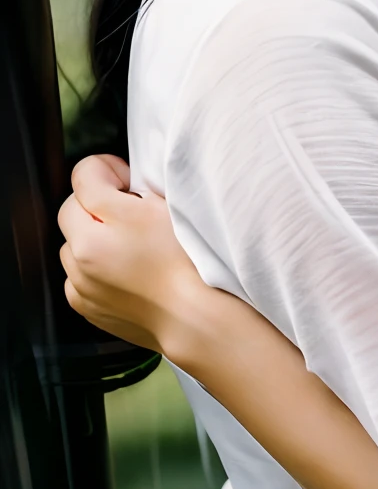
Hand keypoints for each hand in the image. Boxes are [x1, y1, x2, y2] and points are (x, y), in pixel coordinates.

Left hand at [58, 154, 209, 359]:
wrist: (194, 317)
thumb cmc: (188, 264)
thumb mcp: (162, 209)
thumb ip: (129, 188)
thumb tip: (112, 181)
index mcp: (96, 229)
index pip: (84, 174)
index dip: (110, 170)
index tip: (128, 181)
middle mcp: (80, 259)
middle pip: (72, 210)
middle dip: (97, 206)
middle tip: (133, 213)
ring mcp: (81, 286)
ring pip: (73, 245)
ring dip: (91, 239)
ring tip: (130, 246)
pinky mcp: (87, 308)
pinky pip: (77, 278)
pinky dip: (93, 270)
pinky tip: (125, 271)